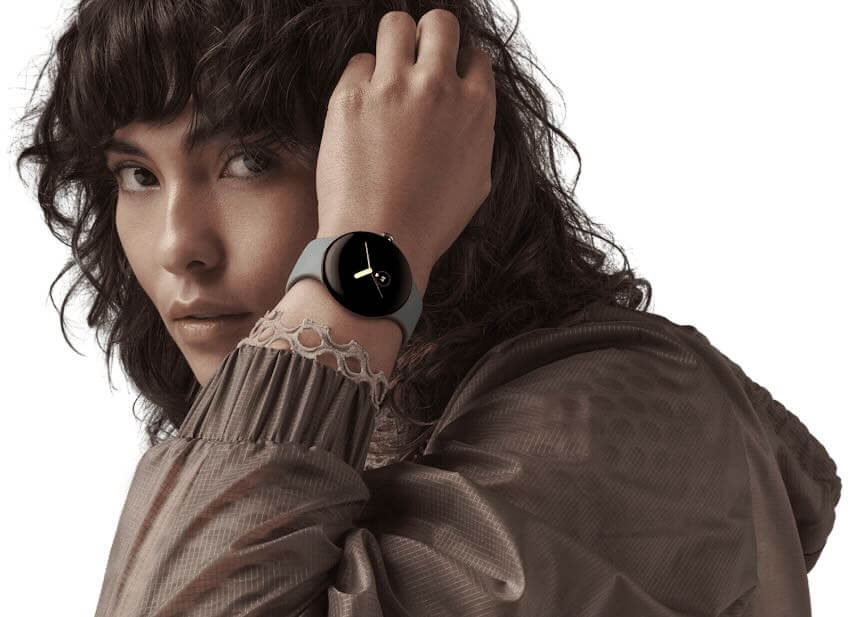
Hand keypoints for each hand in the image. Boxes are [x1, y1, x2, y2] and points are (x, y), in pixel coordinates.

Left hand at [315, 8, 496, 286]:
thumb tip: (470, 110)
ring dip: (394, 43)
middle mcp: (437, 87)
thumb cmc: (429, 222)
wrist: (381, 242)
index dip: (459, 65)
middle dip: (429, 36)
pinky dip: (361, 80)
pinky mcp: (350, 97)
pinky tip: (361, 107)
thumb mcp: (477, 180)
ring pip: (395, 25)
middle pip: (439, 23)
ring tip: (387, 70)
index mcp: (475, 107)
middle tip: (417, 60)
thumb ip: (476, 133)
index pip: (475, 56)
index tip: (447, 78)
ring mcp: (392, 88)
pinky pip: (357, 63)